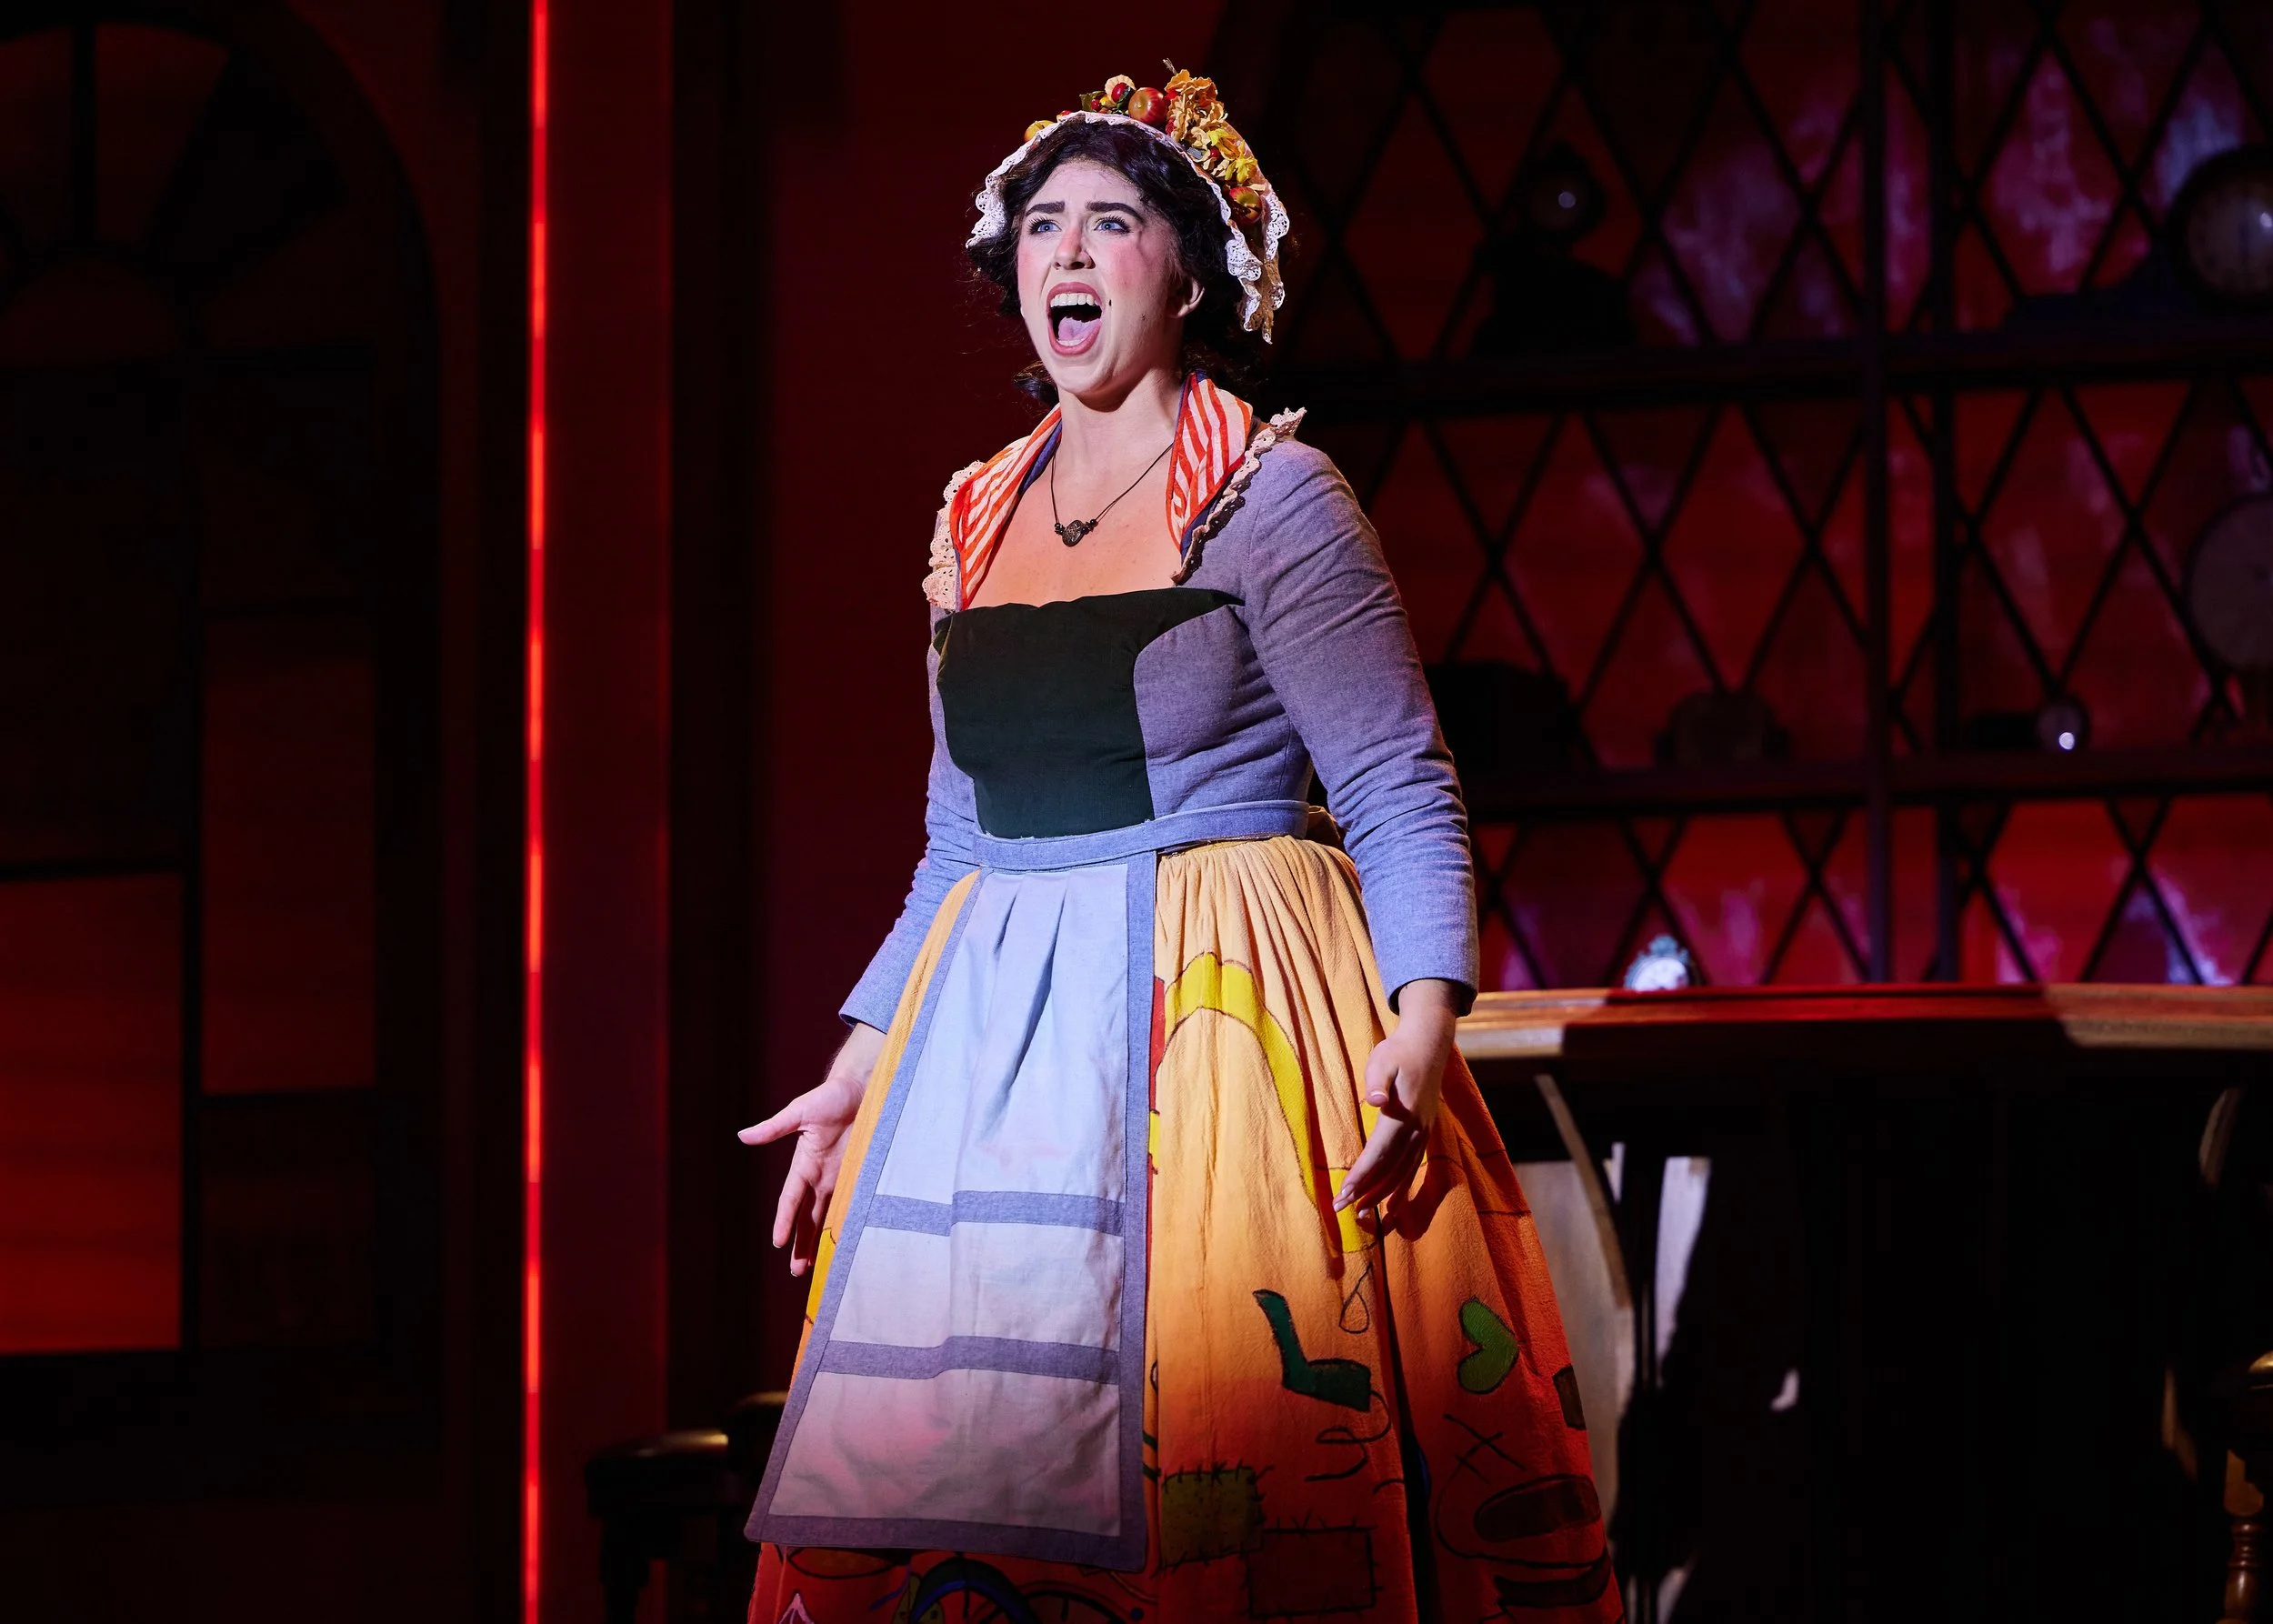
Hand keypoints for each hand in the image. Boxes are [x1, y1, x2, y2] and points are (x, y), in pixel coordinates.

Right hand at [738, 1022, 885, 1275]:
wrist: (864, 1088)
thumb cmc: (830, 1096)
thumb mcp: (800, 1112)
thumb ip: (774, 1127)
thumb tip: (743, 1135)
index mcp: (804, 1164)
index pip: (791, 1200)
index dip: (784, 1221)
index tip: (776, 1243)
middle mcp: (820, 1176)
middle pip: (807, 1217)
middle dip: (801, 1243)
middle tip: (796, 1271)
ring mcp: (841, 1177)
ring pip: (828, 1216)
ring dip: (822, 1241)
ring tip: (817, 1267)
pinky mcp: (861, 1174)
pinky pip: (853, 1203)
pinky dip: (849, 1223)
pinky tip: (849, 1243)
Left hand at [1335, 980, 1458, 1217]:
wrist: (1429, 1044)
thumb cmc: (1398, 1052)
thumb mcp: (1382, 1060)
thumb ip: (1377, 1081)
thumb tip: (1375, 1101)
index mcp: (1403, 1115)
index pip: (1378, 1154)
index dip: (1360, 1176)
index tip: (1343, 1195)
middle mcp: (1416, 1130)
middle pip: (1389, 1170)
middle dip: (1365, 1193)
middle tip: (1341, 1210)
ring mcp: (1423, 1134)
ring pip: (1403, 1174)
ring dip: (1382, 1196)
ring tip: (1362, 1215)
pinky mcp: (1424, 1134)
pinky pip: (1412, 1169)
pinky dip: (1401, 1189)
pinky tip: (1391, 1206)